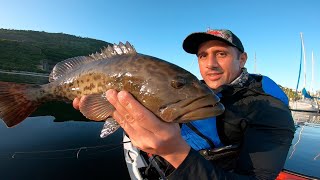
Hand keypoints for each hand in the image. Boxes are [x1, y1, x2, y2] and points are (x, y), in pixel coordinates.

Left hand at [73, 90, 190, 167]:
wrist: (171, 150)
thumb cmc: (173, 131)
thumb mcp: (172, 120)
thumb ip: (159, 110)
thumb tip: (145, 91)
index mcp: (163, 132)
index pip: (144, 117)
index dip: (132, 105)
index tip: (123, 94)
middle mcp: (150, 138)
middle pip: (132, 119)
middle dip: (120, 104)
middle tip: (111, 92)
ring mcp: (140, 142)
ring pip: (126, 123)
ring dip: (117, 108)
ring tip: (110, 96)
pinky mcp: (134, 142)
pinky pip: (125, 127)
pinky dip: (119, 116)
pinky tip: (115, 107)